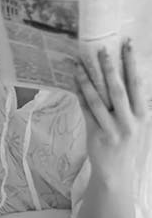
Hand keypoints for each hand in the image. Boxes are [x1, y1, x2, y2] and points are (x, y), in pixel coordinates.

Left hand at [74, 40, 149, 185]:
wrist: (118, 173)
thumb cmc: (129, 144)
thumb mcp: (140, 125)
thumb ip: (135, 104)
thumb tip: (131, 75)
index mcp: (143, 115)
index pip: (137, 83)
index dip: (132, 62)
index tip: (127, 43)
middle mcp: (129, 121)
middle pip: (117, 89)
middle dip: (109, 67)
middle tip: (100, 48)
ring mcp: (112, 129)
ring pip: (97, 99)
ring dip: (87, 79)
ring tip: (79, 63)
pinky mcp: (96, 135)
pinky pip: (86, 110)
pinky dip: (80, 94)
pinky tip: (74, 81)